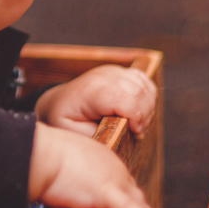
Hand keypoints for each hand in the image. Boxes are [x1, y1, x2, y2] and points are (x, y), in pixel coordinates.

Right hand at [28, 123, 170, 207]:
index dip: (128, 203)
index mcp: (103, 160)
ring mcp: (111, 180)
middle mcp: (112, 168)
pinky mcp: (105, 192)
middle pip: (135, 197)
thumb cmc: (40, 156)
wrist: (36, 150)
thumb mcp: (60, 166)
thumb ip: (71, 179)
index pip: (122, 185)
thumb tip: (66, 190)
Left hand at [33, 64, 156, 137]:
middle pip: (138, 94)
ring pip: (145, 88)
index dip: (136, 117)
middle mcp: (102, 76)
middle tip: (134, 132)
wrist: (60, 103)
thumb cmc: (66, 121)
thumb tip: (121, 133)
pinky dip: (148, 99)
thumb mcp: (74, 134)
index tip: (135, 133)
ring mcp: (113, 72)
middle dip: (143, 117)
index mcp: (89, 92)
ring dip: (147, 110)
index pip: (122, 99)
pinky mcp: (121, 72)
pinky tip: (137, 112)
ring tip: (134, 124)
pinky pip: (145, 83)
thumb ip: (98, 135)